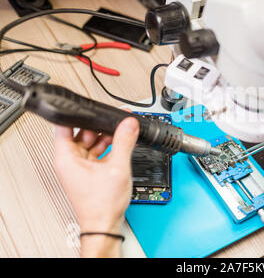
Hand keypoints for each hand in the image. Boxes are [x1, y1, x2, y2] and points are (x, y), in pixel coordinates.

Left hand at [53, 118, 138, 255]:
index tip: (90, 109)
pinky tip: (120, 147)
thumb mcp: (117, 168)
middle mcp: (69, 161)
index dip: (77, 115)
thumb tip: (129, 124)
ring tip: (121, 134)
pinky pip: (97, 153)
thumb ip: (124, 142)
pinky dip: (108, 149)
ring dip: (105, 138)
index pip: (64, 126)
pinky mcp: (88, 172)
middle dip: (98, 127)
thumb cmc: (101, 205)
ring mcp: (79, 167)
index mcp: (66, 158)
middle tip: (114, 122)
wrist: (104, 225)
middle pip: (81, 133)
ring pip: (91, 143)